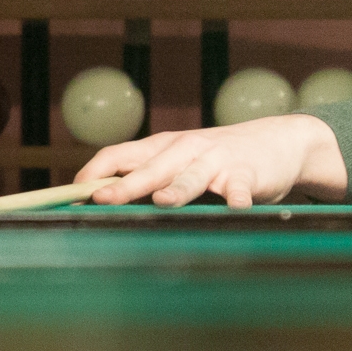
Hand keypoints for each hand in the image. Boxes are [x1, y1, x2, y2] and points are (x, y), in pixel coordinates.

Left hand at [77, 112, 347, 208]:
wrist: (278, 141)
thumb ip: (148, 176)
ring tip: (163, 202)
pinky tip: (235, 209)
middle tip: (103, 199)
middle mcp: (185, 149)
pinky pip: (239, 187)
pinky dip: (236, 198)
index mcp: (163, 147)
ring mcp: (216, 160)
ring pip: (191, 176)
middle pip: (150, 168)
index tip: (73, 191)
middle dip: (126, 185)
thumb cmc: (218, 158)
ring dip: (177, 189)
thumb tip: (100, 200)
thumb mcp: (180, 160)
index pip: (119, 154)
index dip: (95, 171)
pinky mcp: (247, 172)